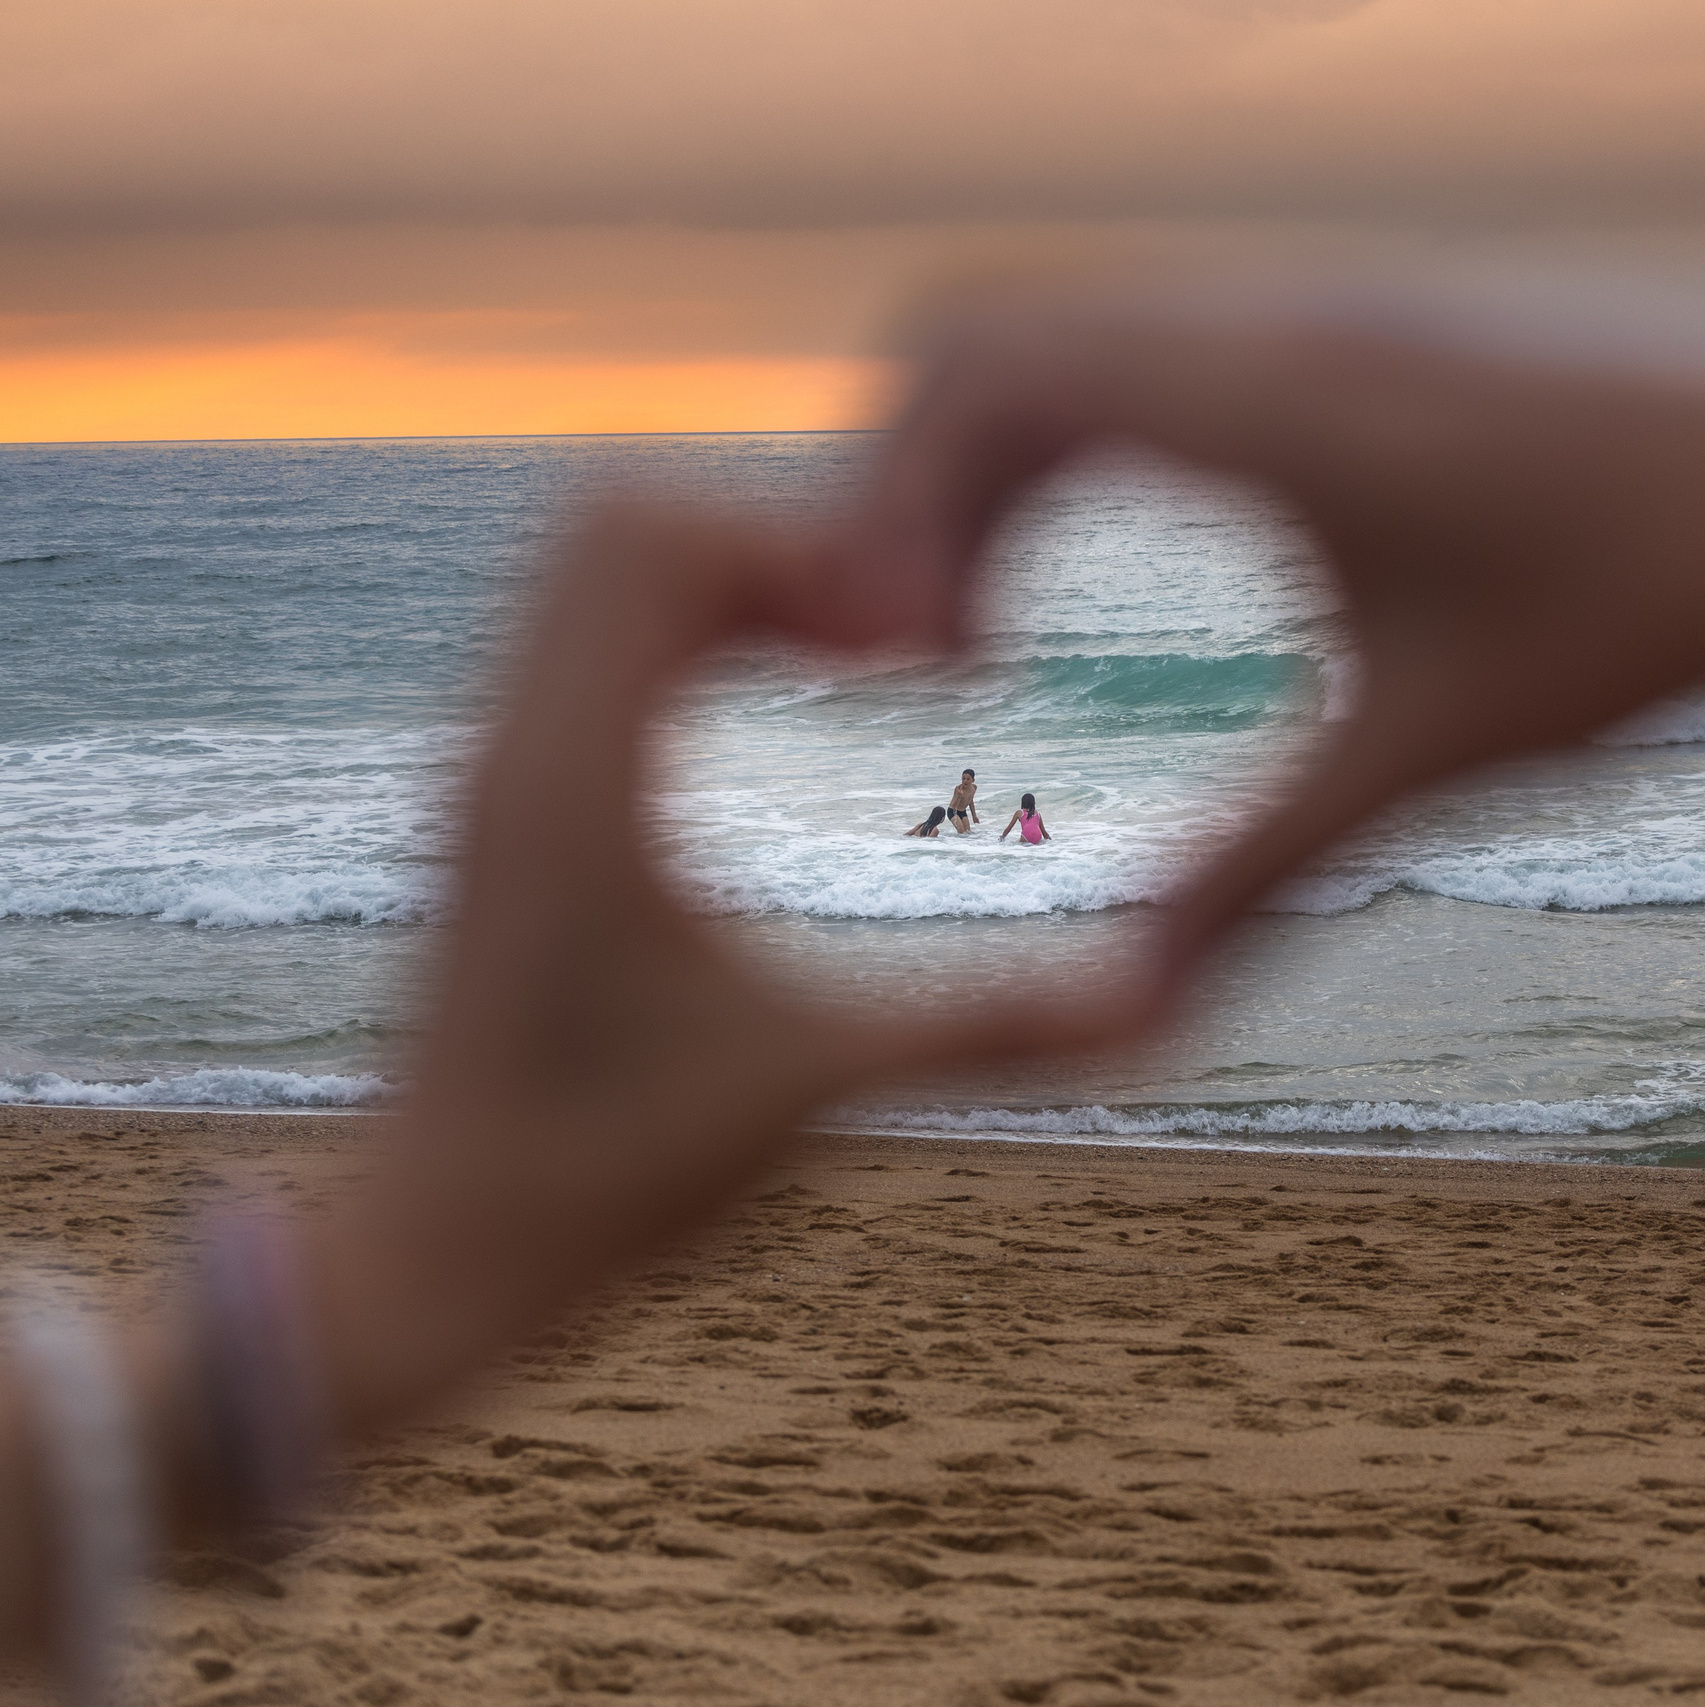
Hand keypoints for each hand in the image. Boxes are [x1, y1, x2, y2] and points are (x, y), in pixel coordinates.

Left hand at [305, 503, 1152, 1433]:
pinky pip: (584, 639)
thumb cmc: (603, 1181)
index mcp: (577, 785)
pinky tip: (776, 713)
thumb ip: (987, 1029)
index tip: (906, 657)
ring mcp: (496, 771)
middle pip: (614, 514)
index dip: (801, 554)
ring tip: (846, 663)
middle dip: (767, 542)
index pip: (656, 539)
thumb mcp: (816, 1087)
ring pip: (589, 571)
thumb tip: (1159, 1006)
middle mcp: (516, 747)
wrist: (431, 1261)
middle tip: (882, 640)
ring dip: (724, 581)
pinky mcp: (503, 807)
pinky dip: (683, 631)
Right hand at [842, 287, 1704, 973]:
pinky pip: (1156, 341)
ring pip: (1069, 330)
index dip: (892, 511)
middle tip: (931, 649)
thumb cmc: (1637, 606)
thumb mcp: (1427, 754)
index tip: (927, 667)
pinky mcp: (1350, 328)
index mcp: (1263, 402)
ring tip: (1000, 616)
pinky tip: (1123, 547)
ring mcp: (1308, 308)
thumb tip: (1129, 1002)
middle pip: (984, 336)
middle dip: (911, 486)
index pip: (979, 377)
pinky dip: (1085, 432)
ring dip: (999, 462)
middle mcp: (1266, 323)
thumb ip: (1254, 874)